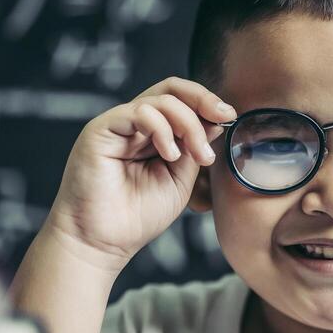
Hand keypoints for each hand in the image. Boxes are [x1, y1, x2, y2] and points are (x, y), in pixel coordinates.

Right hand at [45, 76, 233, 273]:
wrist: (102, 242)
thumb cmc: (136, 217)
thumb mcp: (180, 180)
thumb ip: (194, 149)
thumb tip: (216, 120)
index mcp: (152, 135)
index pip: (181, 102)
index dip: (207, 105)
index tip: (230, 118)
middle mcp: (134, 125)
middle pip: (172, 89)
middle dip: (203, 99)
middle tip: (225, 116)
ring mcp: (118, 125)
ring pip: (161, 100)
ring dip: (189, 124)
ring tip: (197, 155)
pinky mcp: (101, 129)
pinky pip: (139, 112)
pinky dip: (163, 129)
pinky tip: (170, 155)